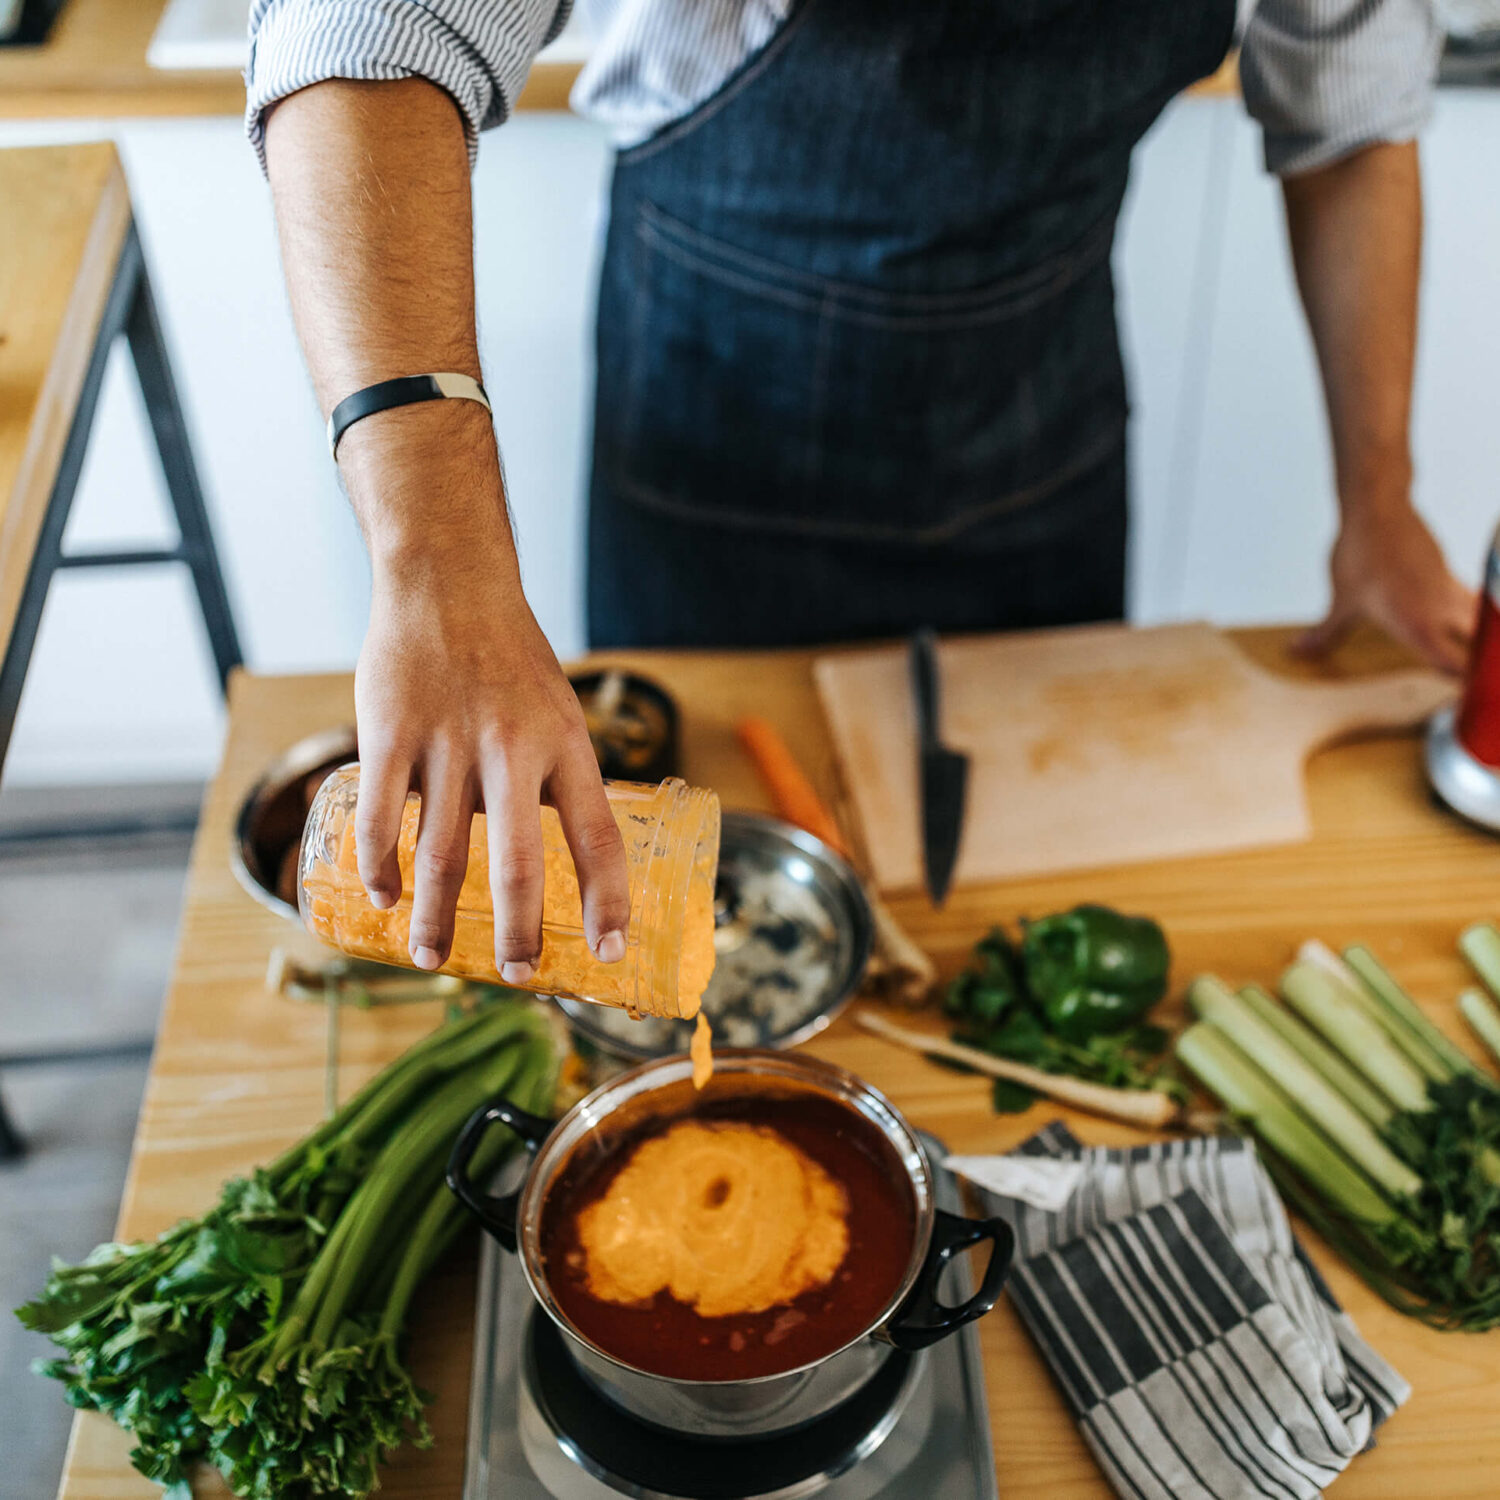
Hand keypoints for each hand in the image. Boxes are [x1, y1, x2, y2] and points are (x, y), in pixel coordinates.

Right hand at [347, 438, 629, 978]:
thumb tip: (562, 859)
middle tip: (515, 974)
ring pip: (442, 853)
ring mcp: (447, 741)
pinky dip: (381, 867)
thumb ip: (557, 779)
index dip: (608, 900)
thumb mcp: (557, 711)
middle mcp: (511, 749)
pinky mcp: (390, 732)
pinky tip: (385, 898)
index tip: (609, 952)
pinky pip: (381, 817)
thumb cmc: (510, 658)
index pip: (598, 837)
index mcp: (565, 745)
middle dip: (517, 932)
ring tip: (433, 958)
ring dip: (436, 917)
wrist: (447, 582)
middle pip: (517, 863)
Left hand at [1296, 501, 1476, 675]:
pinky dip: (1472, 616)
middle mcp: (1440, 611)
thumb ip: (1326, 633)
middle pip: (1481, 646)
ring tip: (1478, 660)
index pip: (1452, 666)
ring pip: (1482, 621)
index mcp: (1415, 625)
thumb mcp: (1341, 601)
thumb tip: (1297, 652)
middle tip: (1481, 685)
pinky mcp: (1449, 574)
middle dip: (1484, 668)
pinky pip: (1470, 601)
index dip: (1463, 688)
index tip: (1466, 702)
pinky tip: (1465, 625)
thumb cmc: (1360, 555)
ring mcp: (1450, 590)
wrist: (1378, 508)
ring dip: (1480, 640)